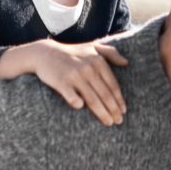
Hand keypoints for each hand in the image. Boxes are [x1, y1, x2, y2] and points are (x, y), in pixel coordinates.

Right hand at [0, 39, 127, 125]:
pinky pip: (73, 97)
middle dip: (114, 110)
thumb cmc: (70, 52)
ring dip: (102, 113)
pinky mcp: (62, 82)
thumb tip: (126, 62)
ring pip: (93, 99)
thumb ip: (110, 52)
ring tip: (108, 122)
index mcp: (98, 61)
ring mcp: (75, 75)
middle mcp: (88, 68)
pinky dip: (78, 103)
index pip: (113, 85)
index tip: (123, 111)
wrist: (44, 53)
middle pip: (105, 94)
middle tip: (119, 121)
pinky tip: (81, 108)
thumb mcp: (92, 47)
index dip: (119, 100)